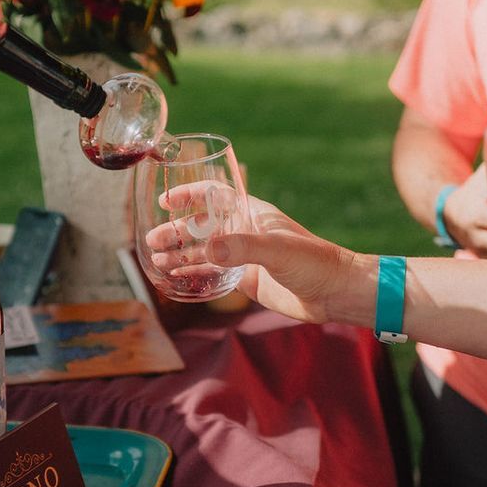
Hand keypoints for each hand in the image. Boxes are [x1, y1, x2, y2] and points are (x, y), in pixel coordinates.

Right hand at [147, 185, 362, 323]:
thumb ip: (241, 248)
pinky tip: (176, 278)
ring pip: (204, 251)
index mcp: (252, 213)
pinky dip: (194, 274)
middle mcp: (245, 231)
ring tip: (157, 262)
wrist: (334, 292)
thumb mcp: (276, 250)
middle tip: (152, 241)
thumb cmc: (314, 262)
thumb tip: (206, 249)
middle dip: (176, 232)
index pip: (214, 194)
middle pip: (202, 226)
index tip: (166, 202)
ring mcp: (245, 256)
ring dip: (180, 254)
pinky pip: (214, 273)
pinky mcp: (247, 279)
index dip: (189, 195)